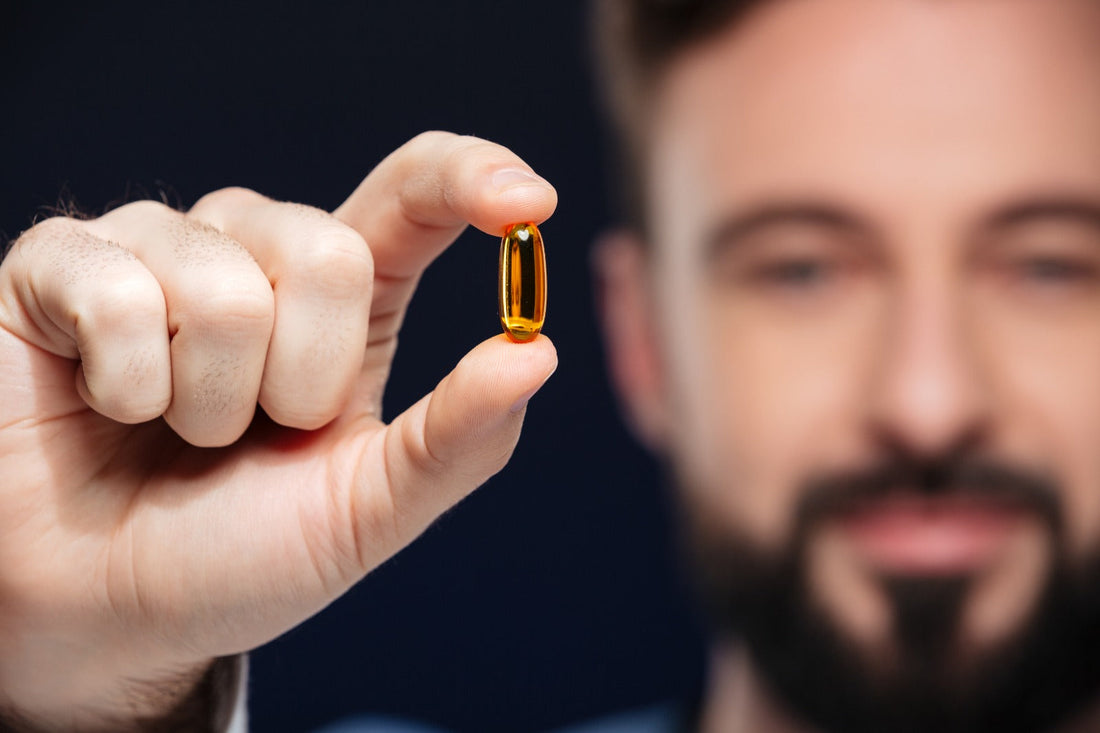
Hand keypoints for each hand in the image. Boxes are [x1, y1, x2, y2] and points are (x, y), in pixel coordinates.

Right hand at [0, 131, 556, 727]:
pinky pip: (119, 291)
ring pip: (224, 284)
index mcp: (343, 303)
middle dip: (299, 382)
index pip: (413, 197)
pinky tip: (112, 406)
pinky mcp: (60, 265)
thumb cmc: (239, 556)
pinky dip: (126, 384)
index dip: (470, 180)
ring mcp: (159, 250)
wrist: (109, 613)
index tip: (527, 203)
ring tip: (179, 433)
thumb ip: (456, 439)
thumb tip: (538, 352)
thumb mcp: (368, 509)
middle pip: (328, 251)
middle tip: (254, 437)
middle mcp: (257, 254)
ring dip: (207, 400)